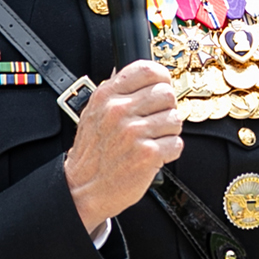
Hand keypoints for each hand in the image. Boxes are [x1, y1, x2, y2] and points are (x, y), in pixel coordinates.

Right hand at [64, 61, 182, 225]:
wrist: (82, 188)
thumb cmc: (92, 153)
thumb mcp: (94, 113)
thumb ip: (116, 92)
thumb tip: (144, 74)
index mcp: (107, 97)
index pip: (147, 70)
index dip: (161, 78)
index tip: (162, 87)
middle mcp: (120, 111)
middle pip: (167, 94)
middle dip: (166, 109)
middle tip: (155, 122)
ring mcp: (134, 133)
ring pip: (175, 119)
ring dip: (169, 132)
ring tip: (152, 140)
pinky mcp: (148, 154)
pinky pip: (176, 144)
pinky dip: (169, 151)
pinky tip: (154, 155)